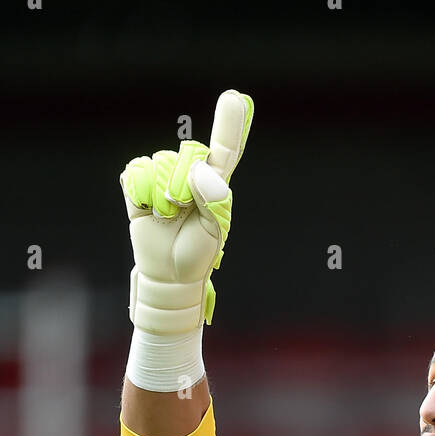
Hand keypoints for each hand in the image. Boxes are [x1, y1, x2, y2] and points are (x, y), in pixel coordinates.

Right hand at [120, 89, 253, 333]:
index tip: (233, 97)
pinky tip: (148, 211)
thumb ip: (214, 199)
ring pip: (158, 165)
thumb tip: (199, 170)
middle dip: (183, 188)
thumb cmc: (197, 253)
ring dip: (162, 197)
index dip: (229, 124)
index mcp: (214, 182)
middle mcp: (188, 173)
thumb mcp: (214, 231)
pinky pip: (136, 173)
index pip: (225, 150)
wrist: (168, 274)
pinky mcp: (138, 184)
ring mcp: (162, 176)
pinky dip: (141, 195)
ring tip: (167, 217)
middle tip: (183, 214)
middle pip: (184, 157)